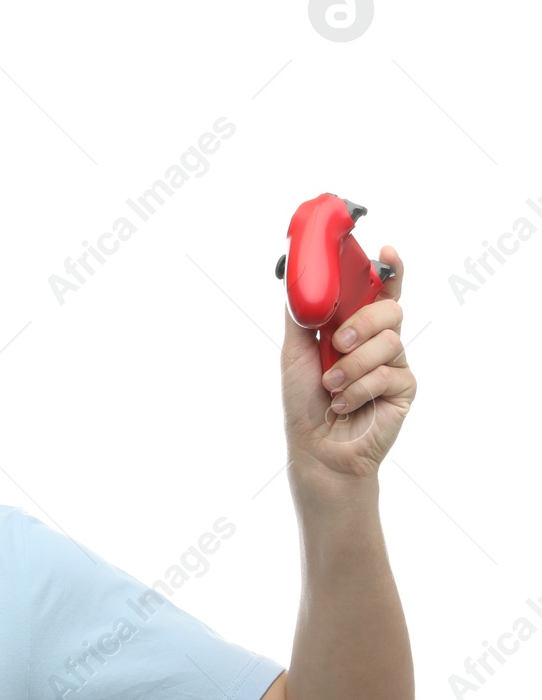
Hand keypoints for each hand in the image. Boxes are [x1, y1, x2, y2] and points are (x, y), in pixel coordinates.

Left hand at [279, 244, 414, 482]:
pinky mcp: (404, 389)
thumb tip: (300, 279)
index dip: (389, 270)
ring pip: (389, 342)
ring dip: (352, 365)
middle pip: (390, 309)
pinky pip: (389, 374)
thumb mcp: (295, 352)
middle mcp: (378, 342)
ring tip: (332, 386)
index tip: (386, 252)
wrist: (315, 448)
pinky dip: (360, 389)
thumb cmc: (304, 402)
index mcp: (354, 328)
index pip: (380, 291)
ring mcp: (394, 364)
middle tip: (338, 344)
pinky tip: (345, 404)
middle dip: (362, 323)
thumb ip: (302, 316)